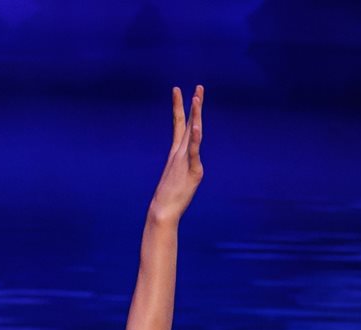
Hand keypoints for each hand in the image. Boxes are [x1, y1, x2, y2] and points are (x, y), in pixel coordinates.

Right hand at [150, 85, 203, 224]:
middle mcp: (180, 153)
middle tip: (198, 87)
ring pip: (191, 133)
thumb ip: (183, 168)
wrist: (162, 211)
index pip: (178, 125)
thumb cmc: (168, 199)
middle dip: (193, 105)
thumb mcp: (177, 178)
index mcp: (177, 153)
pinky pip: (194, 152)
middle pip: (187, 123)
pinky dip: (195, 139)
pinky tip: (196, 126)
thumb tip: (186, 168)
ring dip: (195, 115)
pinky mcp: (192, 171)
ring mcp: (185, 161)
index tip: (179, 90)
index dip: (179, 107)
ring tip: (197, 97)